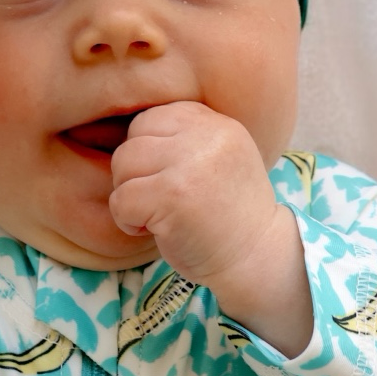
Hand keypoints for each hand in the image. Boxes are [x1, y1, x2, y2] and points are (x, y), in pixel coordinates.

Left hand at [109, 102, 313, 354]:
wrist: (255, 257)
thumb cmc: (227, 215)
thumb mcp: (219, 159)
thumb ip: (185, 138)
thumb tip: (130, 133)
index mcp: (216, 123)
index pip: (152, 118)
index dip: (147, 153)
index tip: (167, 180)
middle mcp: (206, 136)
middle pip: (132, 139)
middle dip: (134, 174)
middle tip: (158, 202)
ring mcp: (189, 165)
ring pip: (122, 166)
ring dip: (129, 196)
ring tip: (156, 215)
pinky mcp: (172, 196)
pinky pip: (121, 199)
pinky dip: (127, 221)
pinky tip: (152, 230)